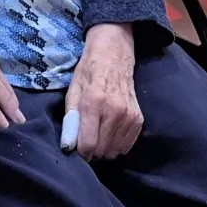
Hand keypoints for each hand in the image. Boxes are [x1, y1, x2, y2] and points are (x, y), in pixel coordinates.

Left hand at [65, 23, 141, 161]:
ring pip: (114, 151)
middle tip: (85, 138)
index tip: (75, 149)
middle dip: (91, 150)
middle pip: (102, 150)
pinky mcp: (139, 120)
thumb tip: (67, 146)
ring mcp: (130, 116)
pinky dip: (116, 145)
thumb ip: (71, 118)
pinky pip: (126, 146)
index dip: (80, 152)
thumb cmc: (89, 70)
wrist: (114, 55)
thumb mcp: (73, 89)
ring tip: (97, 133)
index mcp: (94, 101)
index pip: (88, 143)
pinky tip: (109, 131)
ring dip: (103, 149)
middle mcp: (115, 111)